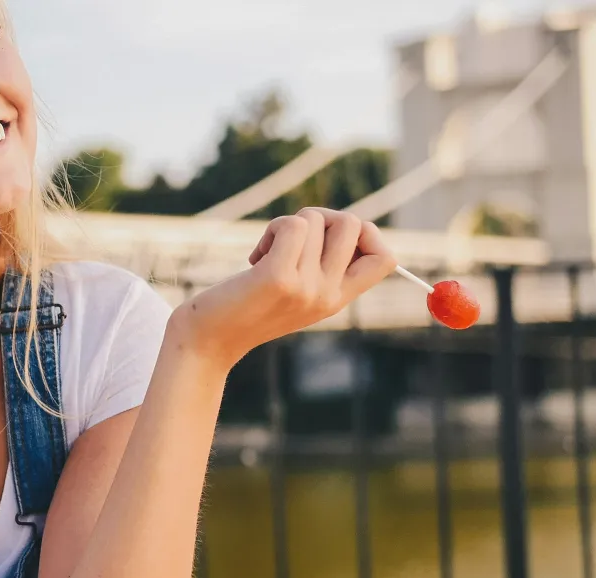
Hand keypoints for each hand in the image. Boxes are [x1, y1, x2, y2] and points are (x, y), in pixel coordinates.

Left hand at [169, 208, 395, 367]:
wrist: (208, 342)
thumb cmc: (248, 307)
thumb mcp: (296, 290)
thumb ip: (322, 265)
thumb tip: (346, 223)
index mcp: (337, 299)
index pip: (387, 258)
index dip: (368, 234)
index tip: (332, 239)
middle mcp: (328, 295)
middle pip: (353, 224)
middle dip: (321, 217)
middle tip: (292, 239)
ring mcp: (306, 288)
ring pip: (316, 219)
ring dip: (288, 224)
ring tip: (268, 253)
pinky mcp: (279, 279)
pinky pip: (292, 225)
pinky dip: (272, 229)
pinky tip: (255, 257)